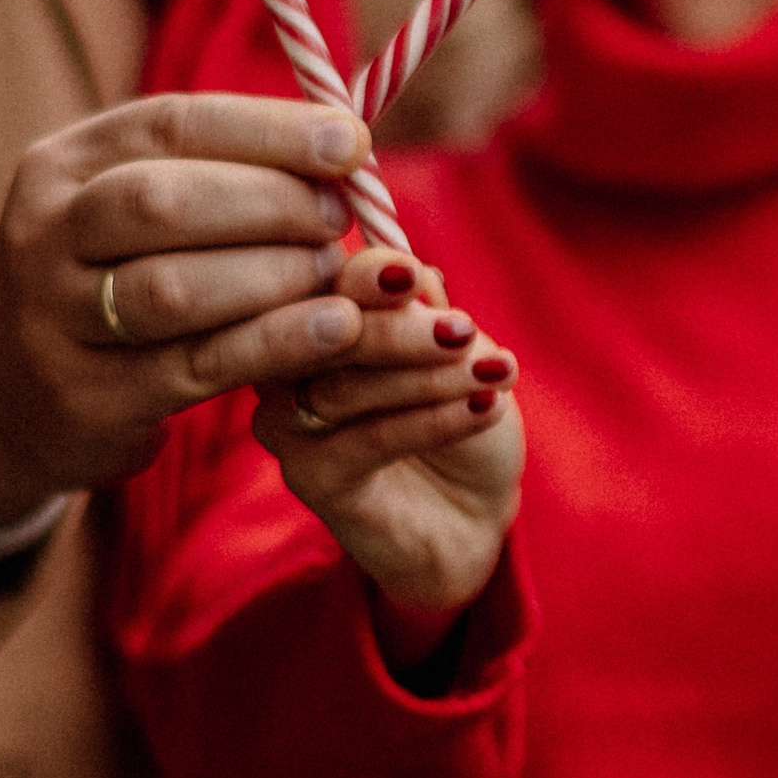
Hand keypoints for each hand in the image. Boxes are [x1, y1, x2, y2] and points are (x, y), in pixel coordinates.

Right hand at [0, 94, 371, 518]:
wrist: (15, 391)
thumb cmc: (114, 275)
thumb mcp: (136, 208)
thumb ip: (220, 171)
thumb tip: (344, 145)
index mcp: (61, 164)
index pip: (171, 124)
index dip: (270, 130)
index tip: (349, 142)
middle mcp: (43, 235)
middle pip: (164, 203)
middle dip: (271, 202)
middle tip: (337, 217)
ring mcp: (53, 322)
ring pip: (174, 289)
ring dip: (274, 274)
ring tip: (332, 271)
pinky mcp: (86, 399)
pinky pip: (193, 366)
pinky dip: (275, 344)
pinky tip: (335, 329)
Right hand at [251, 248, 522, 659]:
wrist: (474, 505)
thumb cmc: (460, 409)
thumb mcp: (457, 348)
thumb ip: (427, 312)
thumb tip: (413, 272)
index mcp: (317, 309)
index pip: (324, 280)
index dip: (367, 277)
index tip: (411, 277)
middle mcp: (285, 359)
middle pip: (321, 332)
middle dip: (396, 330)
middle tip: (463, 334)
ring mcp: (286, 420)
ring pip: (341, 389)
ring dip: (425, 379)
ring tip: (492, 375)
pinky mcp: (307, 477)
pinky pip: (364, 442)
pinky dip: (429, 422)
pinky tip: (481, 409)